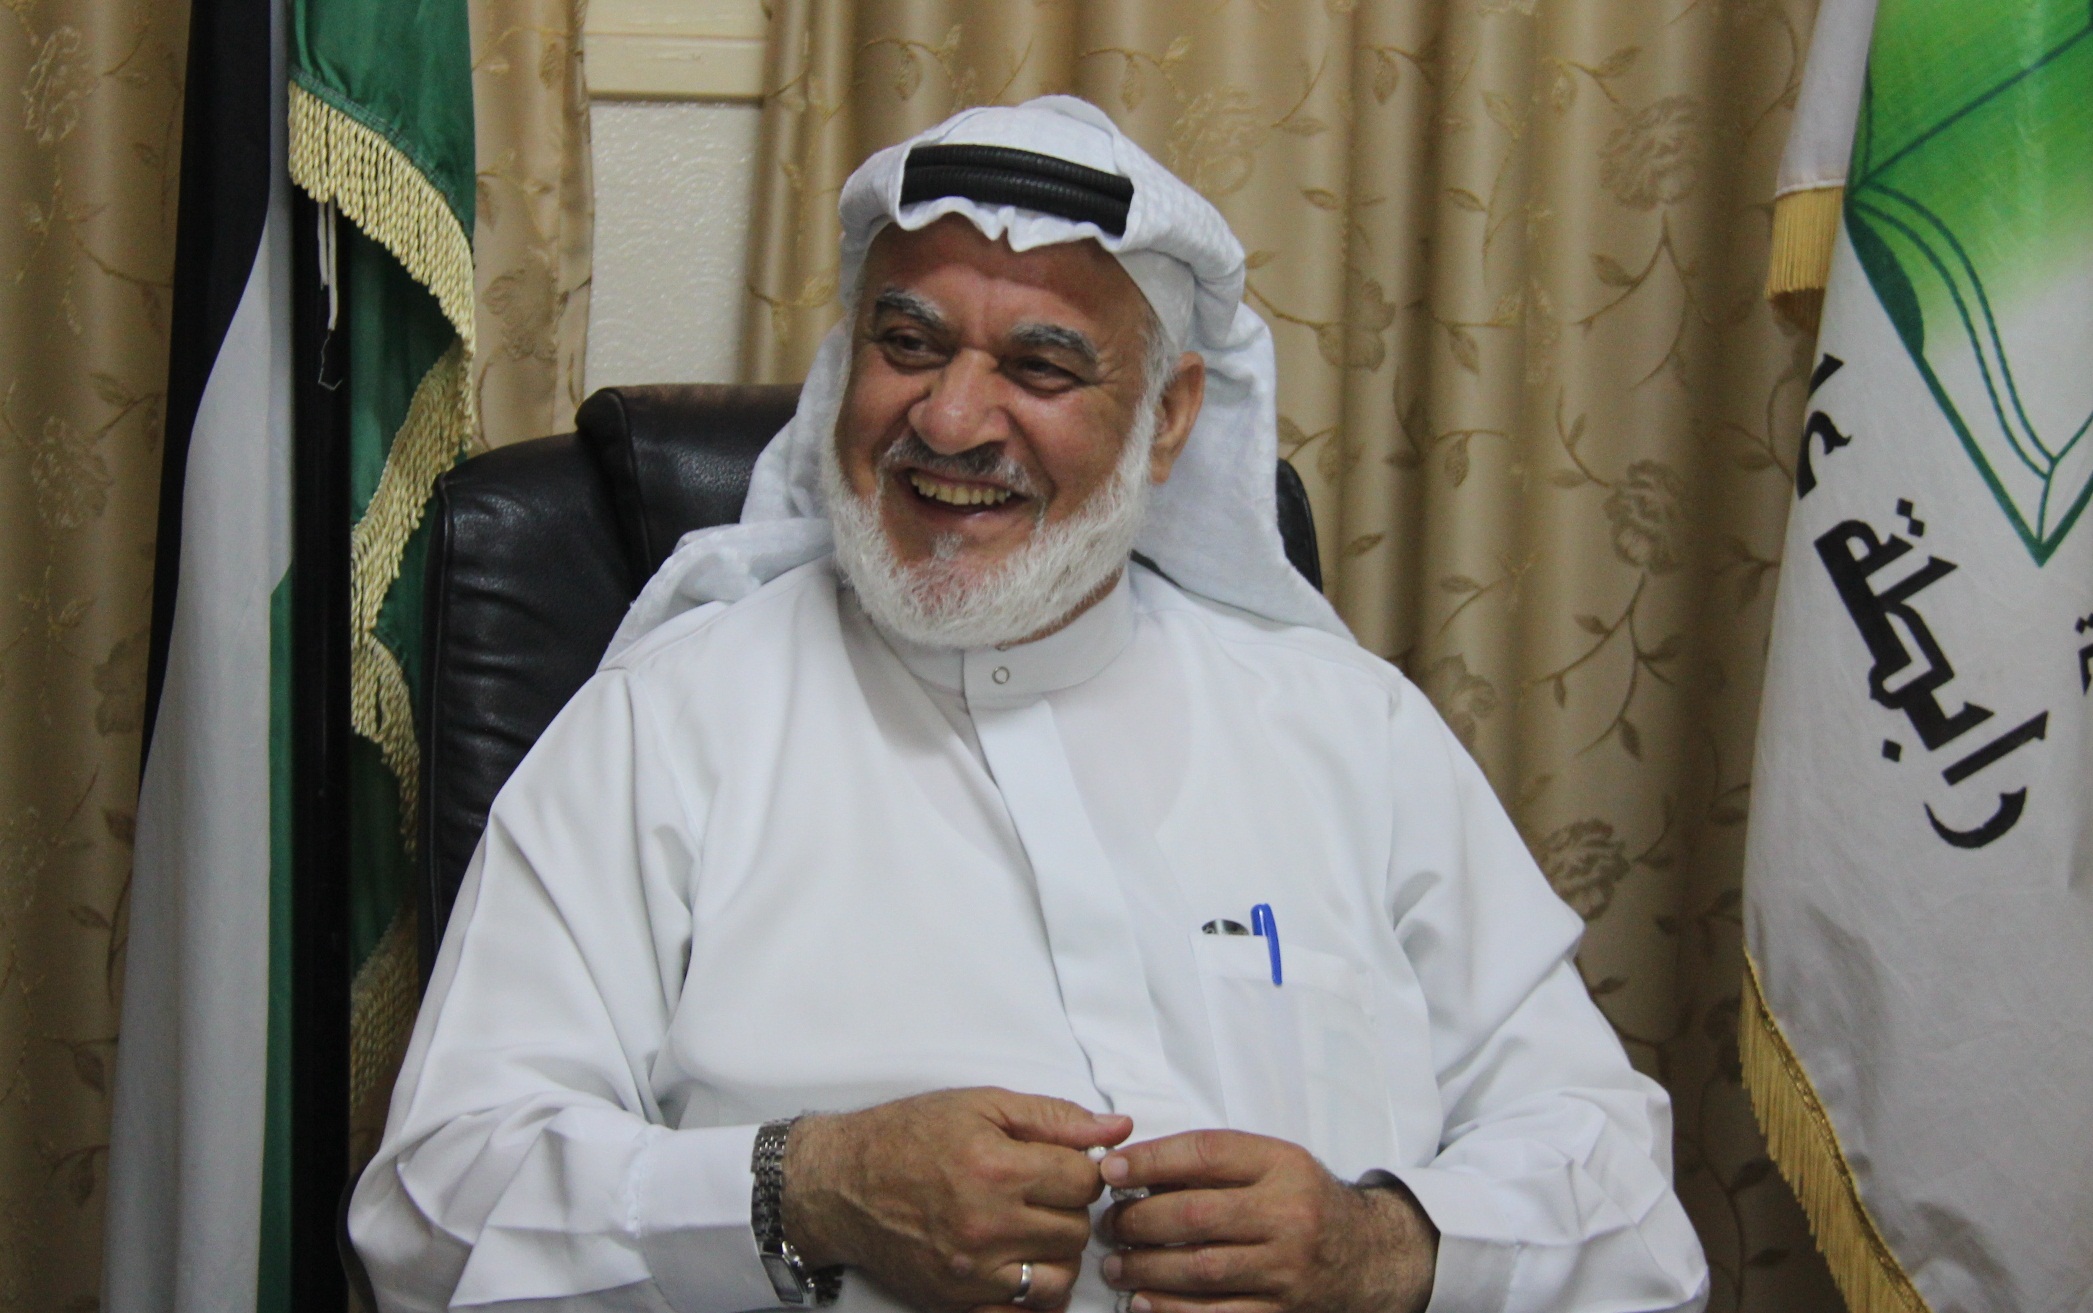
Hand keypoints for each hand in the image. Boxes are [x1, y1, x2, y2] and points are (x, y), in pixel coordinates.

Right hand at [783, 1088, 1132, 1312]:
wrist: (840, 1185)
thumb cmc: (907, 1137)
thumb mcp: (979, 1106)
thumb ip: (1053, 1118)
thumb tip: (1117, 1129)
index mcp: (997, 1168)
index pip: (1084, 1181)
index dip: (1083, 1169)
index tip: (1063, 1165)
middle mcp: (987, 1224)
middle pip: (1077, 1230)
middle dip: (1071, 1210)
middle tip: (1046, 1194)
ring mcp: (972, 1270)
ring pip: (1060, 1276)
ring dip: (1058, 1252)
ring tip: (1036, 1228)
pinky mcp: (957, 1299)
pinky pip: (1023, 1308)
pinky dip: (1033, 1290)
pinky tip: (1022, 1262)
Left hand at [1099, 1130, 1436, 1312]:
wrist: (1369, 1256)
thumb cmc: (1304, 1202)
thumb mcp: (1273, 1165)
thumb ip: (1214, 1163)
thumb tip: (1136, 1170)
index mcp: (1283, 1165)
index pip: (1206, 1153)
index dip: (1151, 1160)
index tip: (1110, 1168)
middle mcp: (1289, 1215)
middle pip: (1196, 1215)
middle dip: (1139, 1220)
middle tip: (1109, 1224)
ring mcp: (1288, 1269)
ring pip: (1201, 1269)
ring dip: (1146, 1268)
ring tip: (1116, 1265)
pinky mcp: (1283, 1312)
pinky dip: (1173, 1310)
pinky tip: (1144, 1302)